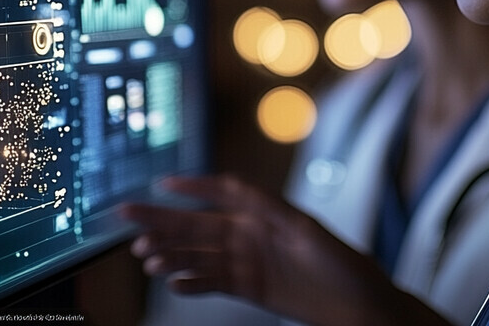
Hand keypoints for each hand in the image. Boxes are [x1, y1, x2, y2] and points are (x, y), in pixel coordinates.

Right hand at [120, 174, 450, 325]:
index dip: (194, 186)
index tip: (163, 182)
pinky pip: (213, 282)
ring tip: (145, 256)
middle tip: (128, 217)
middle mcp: (252, 233)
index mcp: (264, 212)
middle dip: (164, 220)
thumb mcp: (307, 230)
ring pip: (200, 255)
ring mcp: (249, 261)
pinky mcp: (250, 287)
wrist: (360, 306)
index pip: (222, 191)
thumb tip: (237, 189)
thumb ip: (270, 210)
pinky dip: (192, 282)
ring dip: (172, 254)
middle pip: (200, 223)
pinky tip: (172, 282)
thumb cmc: (341, 263)